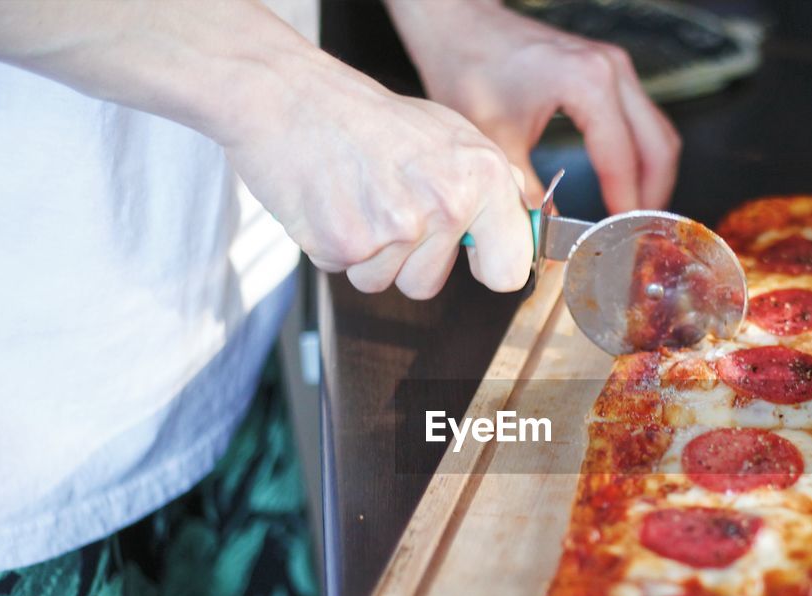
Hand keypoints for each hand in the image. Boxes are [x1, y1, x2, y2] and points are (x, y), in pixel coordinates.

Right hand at [223, 50, 532, 297]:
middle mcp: (445, 204)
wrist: (289, 95)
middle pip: (429, 284)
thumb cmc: (367, 117)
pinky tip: (331, 202)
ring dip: (367, 253)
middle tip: (385, 202)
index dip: (489, 267)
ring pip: (384, 283)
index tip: (477, 258)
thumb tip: (522, 227)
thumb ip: (489, 185)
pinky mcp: (346, 244)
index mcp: (481, 176)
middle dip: (406, 258)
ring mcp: (395, 228)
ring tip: (357, 198)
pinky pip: (345, 271)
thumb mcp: (449, 134)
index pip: (510, 270)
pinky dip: (333, 245)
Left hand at [386, 0, 680, 213]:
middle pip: (659, 146)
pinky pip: (643, 120)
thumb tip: (544, 238)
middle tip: (637, 233)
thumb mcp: (494, 140)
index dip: (625, 204)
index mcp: (588, 83)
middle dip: (652, 195)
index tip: (622, 238)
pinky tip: (626, 183)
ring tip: (634, 214)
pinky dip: (642, 155)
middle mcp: (611, 70)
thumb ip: (525, 192)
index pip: (622, 159)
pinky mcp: (608, 71)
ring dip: (653, 176)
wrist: (459, 22)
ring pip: (658, 132)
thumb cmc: (469, 65)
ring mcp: (614, 67)